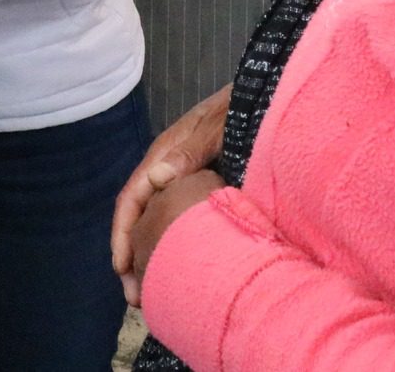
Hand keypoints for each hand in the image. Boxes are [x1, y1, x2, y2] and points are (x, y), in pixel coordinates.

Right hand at [112, 85, 229, 301]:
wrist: (272, 97)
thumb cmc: (244, 108)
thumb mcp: (219, 126)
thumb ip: (190, 150)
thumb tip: (157, 176)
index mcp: (166, 154)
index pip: (133, 196)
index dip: (123, 233)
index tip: (122, 267)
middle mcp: (171, 169)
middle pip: (141, 216)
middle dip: (133, 256)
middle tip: (135, 297)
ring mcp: (189, 179)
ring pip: (160, 221)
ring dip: (153, 254)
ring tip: (154, 292)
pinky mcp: (207, 189)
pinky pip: (182, 220)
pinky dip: (175, 245)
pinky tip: (182, 268)